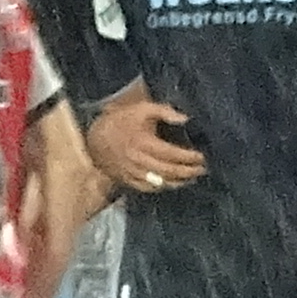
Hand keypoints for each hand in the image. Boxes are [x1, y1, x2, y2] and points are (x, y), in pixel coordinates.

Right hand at [90, 85, 204, 195]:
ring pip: (160, 182)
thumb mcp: (141, 108)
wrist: (94, 137)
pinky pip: (148, 188)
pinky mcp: (127, 180)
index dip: (189, 157)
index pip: (172, 154)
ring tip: (192, 178)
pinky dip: (163, 187)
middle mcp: (138, 160)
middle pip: (169, 170)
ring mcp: (132, 173)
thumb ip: (164, 111)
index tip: (202, 157)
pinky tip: (172, 183)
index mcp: (143, 142)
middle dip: (188, 171)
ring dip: (179, 182)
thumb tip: (185, 119)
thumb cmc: (120, 120)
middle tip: (202, 169)